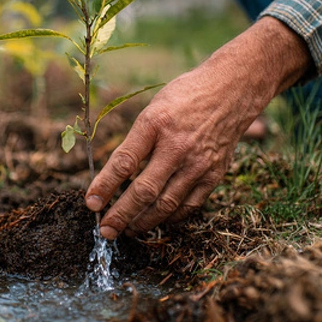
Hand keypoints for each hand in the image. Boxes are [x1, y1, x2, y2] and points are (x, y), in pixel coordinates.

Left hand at [86, 17, 311, 238]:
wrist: (230, 91)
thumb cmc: (185, 98)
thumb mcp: (153, 109)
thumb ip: (137, 141)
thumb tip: (114, 176)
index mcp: (155, 124)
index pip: (124, 162)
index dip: (104, 186)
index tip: (91, 203)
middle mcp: (177, 146)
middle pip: (144, 190)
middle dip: (121, 215)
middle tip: (106, 230)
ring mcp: (198, 163)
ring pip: (166, 204)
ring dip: (143, 222)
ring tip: (128, 229)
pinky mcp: (214, 174)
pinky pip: (188, 205)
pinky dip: (170, 217)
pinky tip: (157, 219)